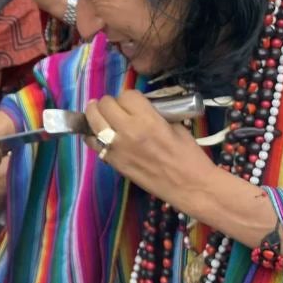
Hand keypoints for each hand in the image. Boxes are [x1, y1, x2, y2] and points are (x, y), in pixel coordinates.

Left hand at [83, 90, 218, 207]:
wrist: (189, 186)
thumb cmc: (189, 156)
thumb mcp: (176, 126)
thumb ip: (155, 114)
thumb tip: (139, 109)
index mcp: (148, 120)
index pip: (126, 95)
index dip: (130, 97)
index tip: (133, 102)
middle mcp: (128, 131)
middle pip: (105, 104)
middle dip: (109, 102)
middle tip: (115, 107)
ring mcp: (117, 147)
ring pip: (92, 120)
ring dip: (95, 114)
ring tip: (99, 114)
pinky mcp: (112, 161)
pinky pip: (92, 142)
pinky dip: (92, 135)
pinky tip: (99, 134)